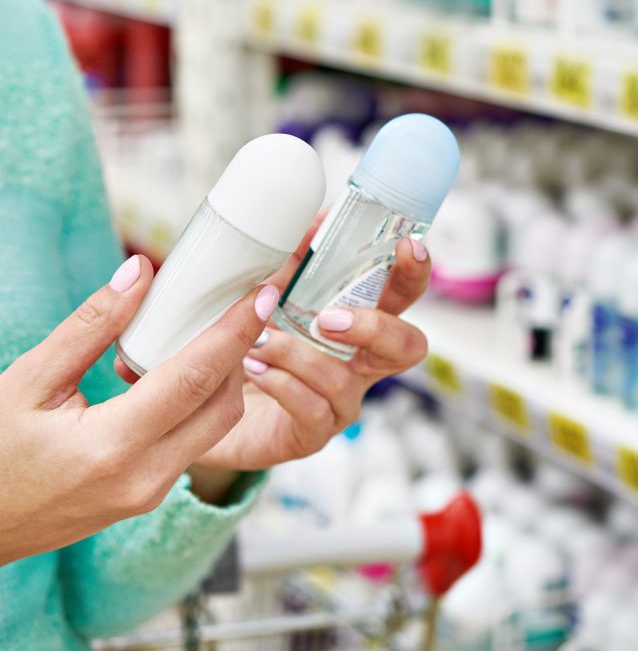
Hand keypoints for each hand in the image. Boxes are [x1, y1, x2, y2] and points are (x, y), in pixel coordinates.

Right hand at [0, 255, 275, 565]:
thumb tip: (140, 272)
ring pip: (216, 426)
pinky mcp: (150, 496)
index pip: (196, 378)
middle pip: (223, 405)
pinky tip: (187, 370)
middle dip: (242, 351)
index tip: (264, 294)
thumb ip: (90, 326)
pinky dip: (204, 402)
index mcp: (112, 447)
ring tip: (216, 331)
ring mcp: (151, 493)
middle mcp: (145, 477)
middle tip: (245, 306)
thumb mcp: (29, 381)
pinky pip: (196, 442)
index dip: (236, 331)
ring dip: (227, 378)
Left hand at [187, 235, 429, 493]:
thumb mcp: (271, 295)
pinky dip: (283, 384)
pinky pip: (313, 411)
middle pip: (407, 347)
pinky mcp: (311, 433)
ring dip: (301, 355)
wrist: (210, 404)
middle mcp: (360, 364)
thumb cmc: (251, 342)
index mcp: (358, 324)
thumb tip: (318, 217)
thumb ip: (296, 260)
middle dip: (376, 328)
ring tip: (260, 340)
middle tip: (329, 317)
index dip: (414, 274)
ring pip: (346, 382)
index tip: (406, 246)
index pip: (402, 297)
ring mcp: (340, 402)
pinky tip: (255, 368)